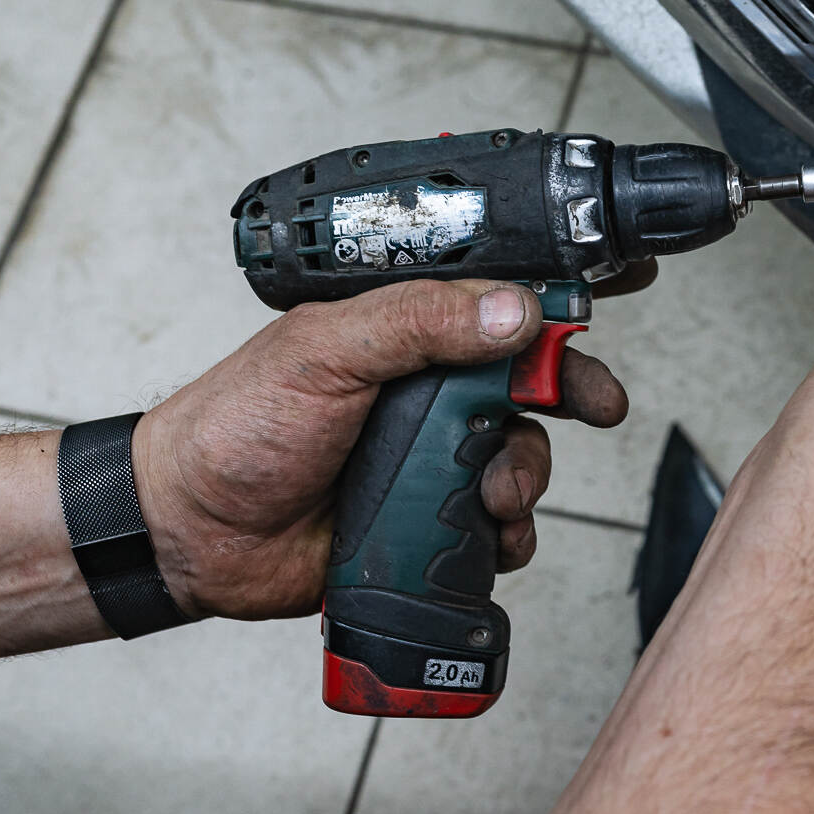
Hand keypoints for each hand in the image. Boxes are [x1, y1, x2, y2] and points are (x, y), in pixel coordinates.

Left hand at [130, 281, 627, 619]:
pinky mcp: (429, 520)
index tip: (623, 277)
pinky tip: (486, 536)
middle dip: (575, 390)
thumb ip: (419, 322)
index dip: (562, 289)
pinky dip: (508, 534)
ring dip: (526, 475)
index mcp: (404, 329)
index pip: (497, 293)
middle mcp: (426, 387)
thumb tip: (513, 310)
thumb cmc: (235, 427)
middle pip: (533, 377)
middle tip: (597, 404)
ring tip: (490, 491)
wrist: (191, 534)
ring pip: (525, 455)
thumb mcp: (323, 352)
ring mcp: (431, 455)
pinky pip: (500, 527)